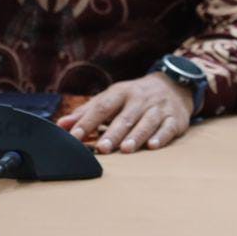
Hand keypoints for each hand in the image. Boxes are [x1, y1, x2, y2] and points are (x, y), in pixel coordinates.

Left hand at [57, 73, 193, 153]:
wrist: (174, 85)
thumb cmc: (135, 97)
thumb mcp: (112, 98)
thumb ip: (87, 112)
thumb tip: (61, 125)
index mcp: (121, 92)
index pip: (103, 106)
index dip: (88, 121)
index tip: (75, 136)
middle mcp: (140, 99)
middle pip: (125, 117)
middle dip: (113, 133)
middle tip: (102, 148)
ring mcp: (159, 108)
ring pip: (147, 122)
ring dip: (136, 136)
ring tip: (125, 149)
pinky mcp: (175, 119)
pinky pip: (168, 127)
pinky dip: (161, 137)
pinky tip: (152, 146)